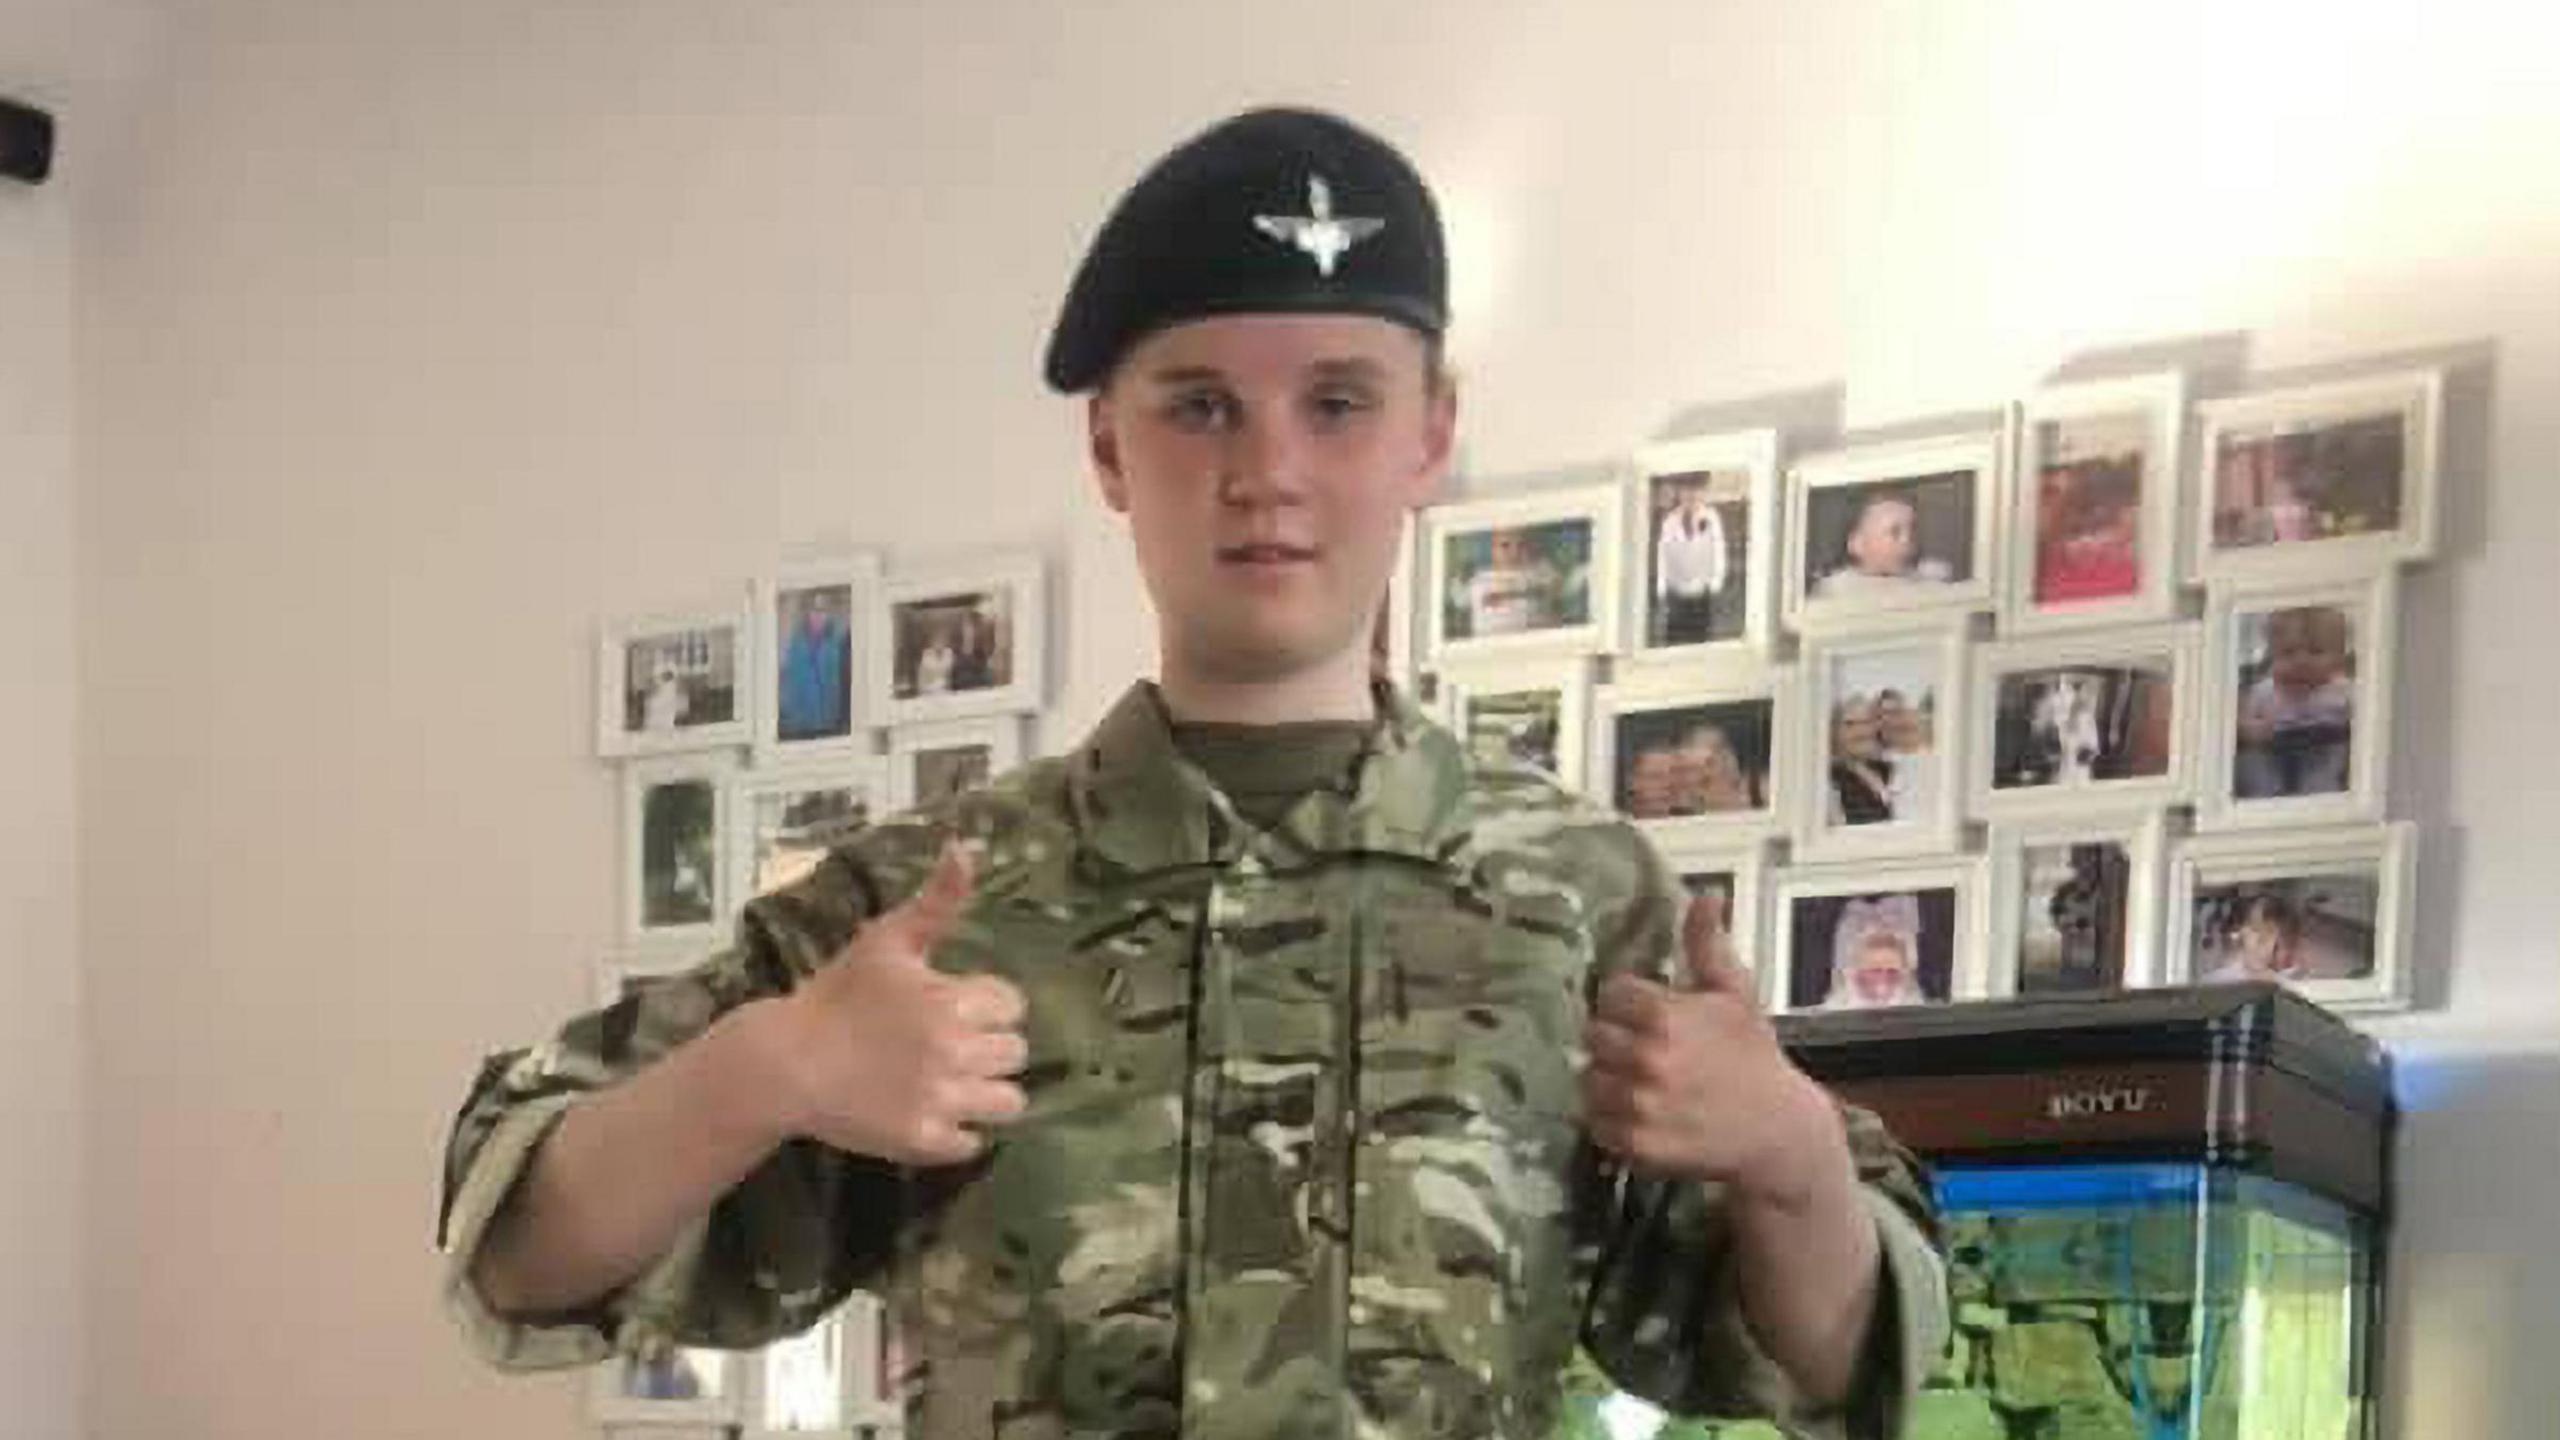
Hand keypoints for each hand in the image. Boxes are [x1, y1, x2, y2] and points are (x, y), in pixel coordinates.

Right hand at [757, 844, 1028, 1164]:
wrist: (784, 1062)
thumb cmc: (836, 995)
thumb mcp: (887, 938)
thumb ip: (937, 899)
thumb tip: (965, 845)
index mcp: (951, 1000)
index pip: (1012, 1004)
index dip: (986, 1004)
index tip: (955, 1007)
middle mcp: (954, 1051)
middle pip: (1016, 1053)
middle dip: (989, 1046)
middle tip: (951, 1046)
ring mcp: (940, 1100)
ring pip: (1009, 1102)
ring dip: (989, 1092)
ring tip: (954, 1083)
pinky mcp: (923, 1141)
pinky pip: (974, 1143)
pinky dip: (960, 1132)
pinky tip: (934, 1113)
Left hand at [1581, 891, 1849, 1206]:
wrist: (1777, 1131)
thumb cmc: (1753, 1056)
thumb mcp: (1736, 994)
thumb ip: (1709, 944)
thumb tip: (1706, 893)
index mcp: (1664, 1016)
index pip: (1611, 995)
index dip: (1628, 1003)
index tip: (1648, 1015)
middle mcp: (1646, 1059)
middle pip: (1594, 1036)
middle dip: (1615, 1040)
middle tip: (1642, 1051)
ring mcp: (1639, 1105)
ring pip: (1589, 1079)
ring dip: (1608, 1079)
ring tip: (1640, 1082)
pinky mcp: (1636, 1145)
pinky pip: (1596, 1123)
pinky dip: (1610, 1119)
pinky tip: (1639, 1113)